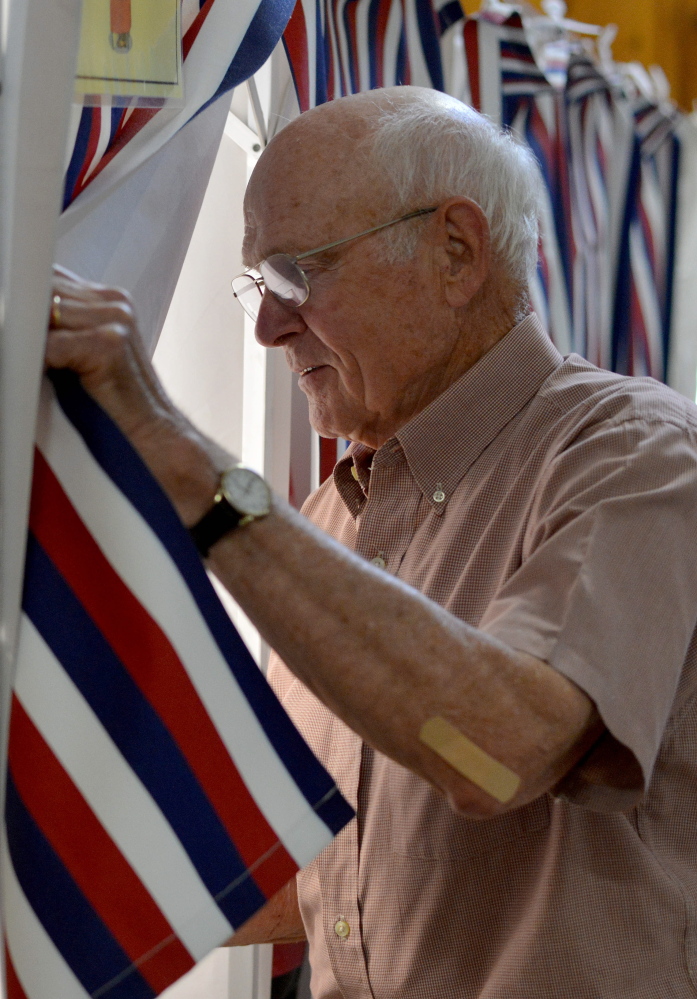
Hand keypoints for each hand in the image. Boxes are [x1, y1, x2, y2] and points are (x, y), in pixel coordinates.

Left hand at [46, 265, 223, 524]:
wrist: (162, 442)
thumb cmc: (120, 413)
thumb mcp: (84, 360)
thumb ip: (59, 333)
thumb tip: (19, 324)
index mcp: (107, 302)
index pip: (46, 279)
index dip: (26, 302)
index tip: (20, 330)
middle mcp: (113, 303)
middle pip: (40, 289)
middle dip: (24, 318)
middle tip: (27, 352)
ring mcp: (115, 319)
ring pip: (41, 311)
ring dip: (28, 340)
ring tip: (36, 367)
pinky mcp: (109, 344)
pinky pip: (49, 343)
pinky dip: (34, 361)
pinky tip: (40, 377)